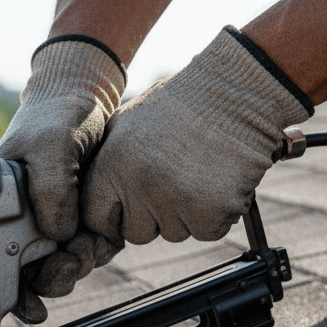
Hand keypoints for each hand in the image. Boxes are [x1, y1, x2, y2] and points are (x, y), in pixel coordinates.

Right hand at [0, 35, 126, 323]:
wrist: (87, 96)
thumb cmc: (56, 114)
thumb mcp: (51, 143)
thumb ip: (52, 188)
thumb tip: (58, 235)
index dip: (9, 291)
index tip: (27, 309)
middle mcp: (21, 217)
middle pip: (28, 269)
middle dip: (51, 278)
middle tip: (70, 267)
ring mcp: (51, 217)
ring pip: (60, 262)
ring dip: (77, 265)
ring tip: (92, 250)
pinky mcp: (81, 215)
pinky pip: (86, 247)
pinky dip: (96, 252)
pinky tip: (103, 242)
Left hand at [82, 26, 312, 245]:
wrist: (234, 93)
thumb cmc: (179, 106)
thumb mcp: (125, 125)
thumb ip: (105, 165)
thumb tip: (92, 201)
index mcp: (112, 166)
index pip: (96, 218)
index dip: (113, 216)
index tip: (128, 206)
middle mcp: (140, 187)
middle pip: (136, 233)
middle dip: (152, 216)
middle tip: (171, 181)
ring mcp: (177, 201)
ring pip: (173, 232)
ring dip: (185, 212)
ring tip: (196, 172)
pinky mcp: (213, 211)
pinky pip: (206, 230)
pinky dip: (215, 214)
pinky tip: (217, 181)